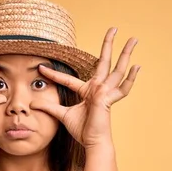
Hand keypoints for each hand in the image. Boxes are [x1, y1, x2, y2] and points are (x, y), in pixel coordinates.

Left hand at [30, 28, 139, 148]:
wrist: (93, 142)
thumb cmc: (83, 130)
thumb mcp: (63, 116)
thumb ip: (50, 108)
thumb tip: (33, 104)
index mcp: (87, 91)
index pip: (69, 78)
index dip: (54, 74)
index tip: (41, 68)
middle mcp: (98, 88)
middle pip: (104, 62)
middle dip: (108, 45)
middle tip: (113, 28)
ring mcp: (105, 92)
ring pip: (118, 69)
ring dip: (126, 53)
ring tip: (134, 39)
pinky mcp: (107, 98)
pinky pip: (122, 87)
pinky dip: (131, 78)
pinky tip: (138, 66)